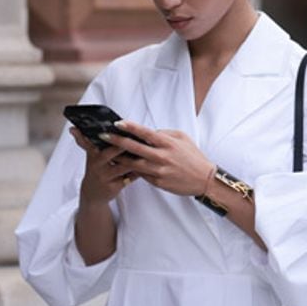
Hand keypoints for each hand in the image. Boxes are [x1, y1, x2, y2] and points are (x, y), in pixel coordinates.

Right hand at [71, 127, 140, 206]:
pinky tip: (147, 167)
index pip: (94, 140)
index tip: (114, 125)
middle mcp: (97, 165)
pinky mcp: (113, 187)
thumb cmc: (97, 170)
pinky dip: (138, 172)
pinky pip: (129, 178)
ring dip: (136, 159)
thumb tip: (74, 129)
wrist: (93, 194)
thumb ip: (87, 142)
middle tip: (138, 137)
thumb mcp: (90, 155)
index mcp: (92, 154)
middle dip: (124, 144)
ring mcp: (105, 177)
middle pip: (113, 152)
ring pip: (124, 165)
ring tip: (148, 150)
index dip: (104, 133)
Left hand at [99, 122, 213, 201]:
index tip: (117, 123)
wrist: (204, 179)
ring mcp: (159, 170)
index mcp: (167, 143)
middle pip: (134, 148)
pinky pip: (141, 174)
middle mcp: (162, 156)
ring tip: (107, 153)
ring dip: (119, 158)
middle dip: (117, 141)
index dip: (130, 127)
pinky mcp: (158, 182)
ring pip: (134, 163)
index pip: (145, 133)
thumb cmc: (193, 157)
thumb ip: (164, 134)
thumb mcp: (182, 138)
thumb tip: (149, 132)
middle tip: (103, 136)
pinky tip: (121, 166)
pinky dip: (131, 169)